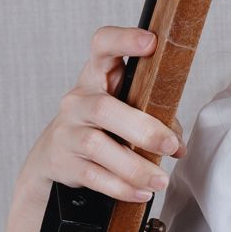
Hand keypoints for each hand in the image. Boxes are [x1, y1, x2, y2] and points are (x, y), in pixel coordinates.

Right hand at [27, 26, 181, 203]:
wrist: (54, 157)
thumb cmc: (101, 128)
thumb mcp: (125, 112)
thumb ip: (155, 119)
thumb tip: (177, 145)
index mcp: (97, 77)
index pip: (102, 46)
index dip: (124, 39)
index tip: (151, 42)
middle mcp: (78, 100)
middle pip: (103, 109)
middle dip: (142, 129)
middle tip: (169, 146)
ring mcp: (66, 130)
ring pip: (97, 146)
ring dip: (134, 166)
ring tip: (159, 180)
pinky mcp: (63, 161)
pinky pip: (93, 175)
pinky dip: (120, 186)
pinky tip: (140, 192)